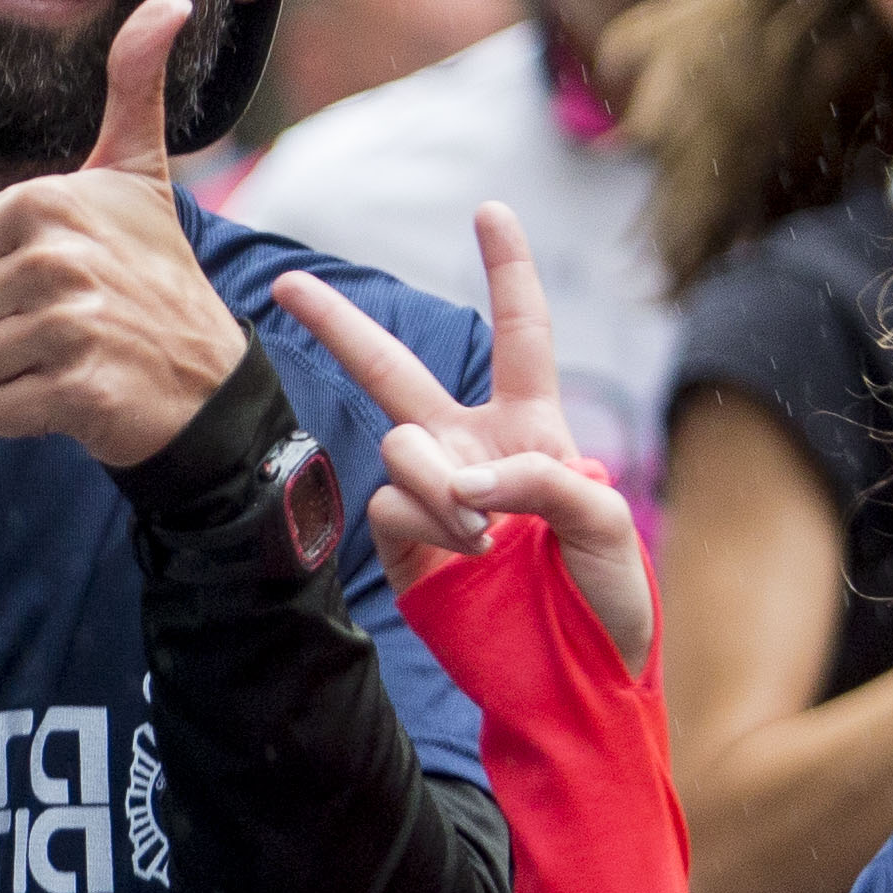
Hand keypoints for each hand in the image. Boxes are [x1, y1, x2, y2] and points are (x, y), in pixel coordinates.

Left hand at [0, 0, 249, 461]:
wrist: (206, 377)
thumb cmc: (153, 270)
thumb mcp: (136, 173)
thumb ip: (132, 87)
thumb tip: (167, 1)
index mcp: (46, 202)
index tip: (36, 277)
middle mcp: (56, 258)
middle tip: (49, 322)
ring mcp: (68, 327)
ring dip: (2, 372)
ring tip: (59, 355)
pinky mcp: (76, 391)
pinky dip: (21, 413)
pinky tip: (69, 391)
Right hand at [276, 203, 654, 675]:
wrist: (571, 682)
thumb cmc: (608, 601)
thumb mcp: (606, 525)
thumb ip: (544, 479)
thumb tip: (464, 475)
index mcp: (533, 427)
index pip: (519, 333)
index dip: (507, 270)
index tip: (490, 210)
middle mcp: (471, 448)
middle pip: (394, 369)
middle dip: (339, 326)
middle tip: (284, 281)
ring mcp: (430, 495)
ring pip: (401, 444)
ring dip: (440, 479)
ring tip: (484, 533)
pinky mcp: (401, 544)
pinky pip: (391, 501)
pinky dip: (428, 518)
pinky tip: (465, 552)